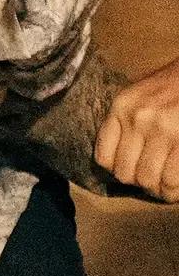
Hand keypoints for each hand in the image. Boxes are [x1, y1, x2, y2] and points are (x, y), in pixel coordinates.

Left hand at [95, 58, 178, 198]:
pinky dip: (174, 190)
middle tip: (154, 182)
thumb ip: (128, 122)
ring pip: (148, 180)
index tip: (131, 171)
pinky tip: (177, 188)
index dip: (118, 171)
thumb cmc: (176, 84)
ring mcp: (162, 130)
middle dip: (140, 184)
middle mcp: (137, 118)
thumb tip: (122, 162)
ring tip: (167, 188)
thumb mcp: (141, 95)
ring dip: (159, 191)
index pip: (104, 157)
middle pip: (125, 173)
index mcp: (122, 106)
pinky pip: (172, 180)